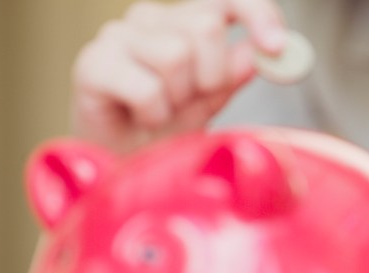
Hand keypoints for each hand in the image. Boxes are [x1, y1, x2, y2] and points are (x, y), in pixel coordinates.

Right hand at [72, 0, 286, 153]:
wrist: (123, 162)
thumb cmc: (167, 126)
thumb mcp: (213, 98)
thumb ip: (236, 71)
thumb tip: (262, 50)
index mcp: (184, 21)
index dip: (257, 15)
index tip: (276, 48)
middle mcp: (150, 19)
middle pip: (206, 26)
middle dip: (212, 75)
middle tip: (193, 101)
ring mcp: (117, 37)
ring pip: (175, 54)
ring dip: (179, 98)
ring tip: (163, 112)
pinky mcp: (92, 64)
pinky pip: (146, 88)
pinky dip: (154, 114)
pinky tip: (142, 119)